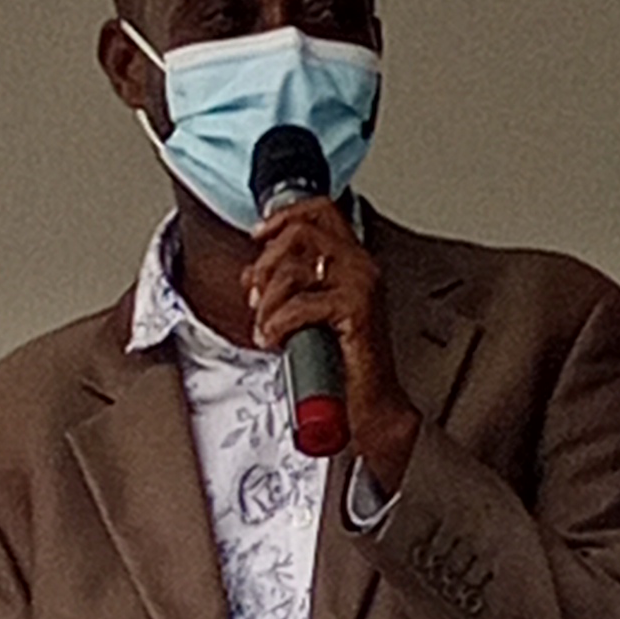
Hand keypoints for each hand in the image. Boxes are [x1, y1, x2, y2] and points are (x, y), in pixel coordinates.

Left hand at [244, 197, 420, 499]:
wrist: (368, 406)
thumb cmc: (341, 366)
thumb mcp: (305, 315)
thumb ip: (284, 287)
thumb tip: (251, 275)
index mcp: (352, 261)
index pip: (319, 212)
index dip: (283, 217)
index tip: (259, 237)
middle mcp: (361, 266)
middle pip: (301, 233)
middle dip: (266, 265)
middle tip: (256, 298)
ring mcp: (362, 286)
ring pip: (296, 268)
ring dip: (268, 302)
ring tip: (266, 328)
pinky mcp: (357, 311)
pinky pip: (301, 304)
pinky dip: (277, 324)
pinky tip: (275, 341)